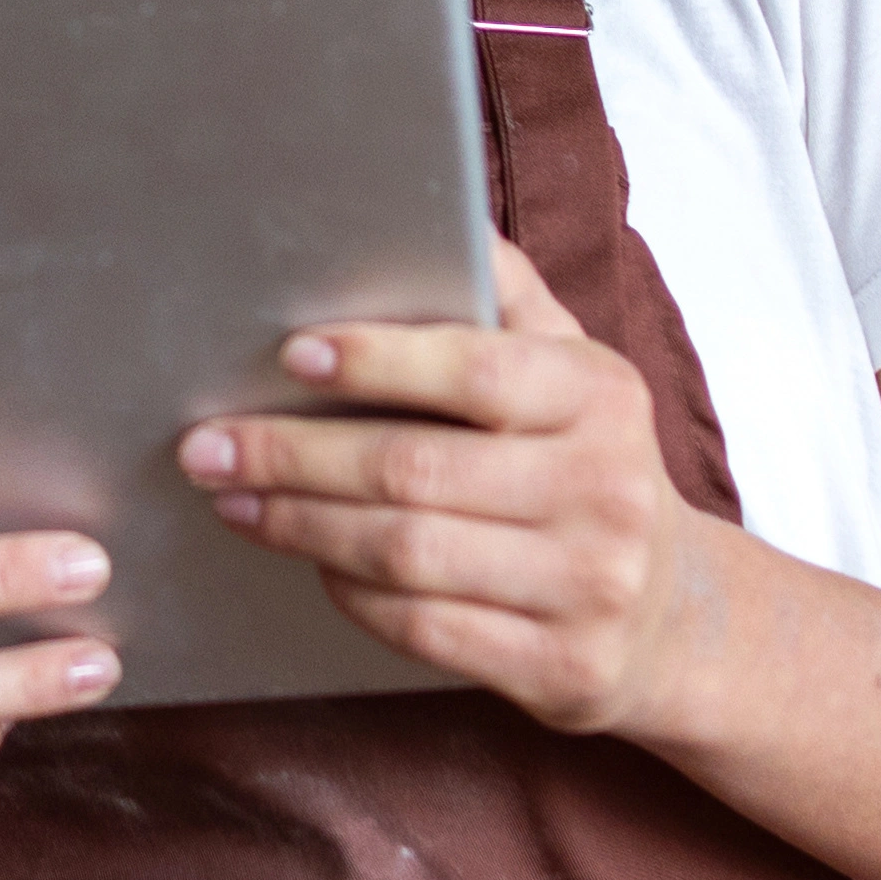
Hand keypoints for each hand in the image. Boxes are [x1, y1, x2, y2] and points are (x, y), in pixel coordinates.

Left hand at [177, 238, 706, 734]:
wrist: (671, 611)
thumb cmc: (588, 464)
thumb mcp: (575, 369)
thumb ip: (509, 297)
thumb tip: (440, 213)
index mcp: (601, 395)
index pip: (477, 371)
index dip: (377, 362)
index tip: (290, 356)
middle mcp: (604, 487)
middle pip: (416, 472)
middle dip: (296, 456)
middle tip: (208, 445)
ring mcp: (587, 585)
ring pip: (407, 555)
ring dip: (301, 526)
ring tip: (236, 498)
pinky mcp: (561, 666)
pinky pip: (422, 629)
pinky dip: (350, 593)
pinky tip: (312, 561)